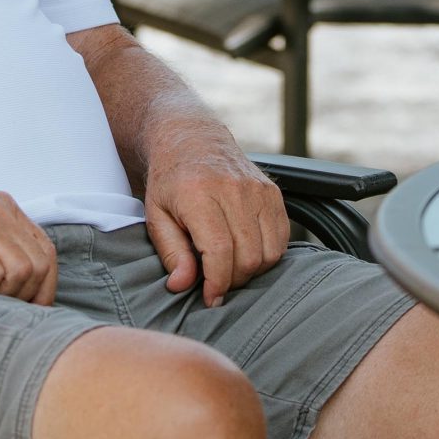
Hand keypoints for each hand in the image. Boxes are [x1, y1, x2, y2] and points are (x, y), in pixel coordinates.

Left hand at [141, 119, 287, 306]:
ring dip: (252, 271)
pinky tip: (246, 253)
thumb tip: (182, 285)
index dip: (217, 283)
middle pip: (248, 256)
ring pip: (269, 251)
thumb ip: (170, 252)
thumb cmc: (170, 182)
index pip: (219, 251)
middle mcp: (233, 190)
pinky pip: (282, 238)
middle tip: (216, 283)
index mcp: (199, 194)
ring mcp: (258, 190)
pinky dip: (268, 254)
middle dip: (233, 281)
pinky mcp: (273, 193)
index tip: (210, 298)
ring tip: (230, 268)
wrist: (191, 140)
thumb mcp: (156, 216)